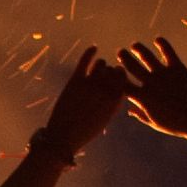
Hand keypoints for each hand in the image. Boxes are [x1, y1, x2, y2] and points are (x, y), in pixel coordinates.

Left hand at [36, 46, 129, 160]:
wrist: (63, 137)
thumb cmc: (85, 132)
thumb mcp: (104, 119)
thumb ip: (112, 104)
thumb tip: (116, 90)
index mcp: (115, 101)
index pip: (123, 80)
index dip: (121, 78)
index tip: (118, 78)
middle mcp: (105, 90)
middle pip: (113, 71)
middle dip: (111, 71)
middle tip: (107, 73)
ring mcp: (91, 84)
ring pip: (101, 64)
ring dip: (100, 65)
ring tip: (98, 68)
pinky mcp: (76, 80)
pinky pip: (85, 61)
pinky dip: (90, 52)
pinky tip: (93, 48)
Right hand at [113, 36, 186, 145]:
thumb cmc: (176, 125)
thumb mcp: (156, 123)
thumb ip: (141, 115)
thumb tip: (129, 110)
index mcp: (143, 98)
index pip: (123, 85)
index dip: (116, 77)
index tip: (114, 71)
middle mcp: (151, 83)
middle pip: (131, 66)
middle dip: (123, 58)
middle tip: (120, 52)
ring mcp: (164, 74)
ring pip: (146, 56)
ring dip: (138, 48)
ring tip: (135, 45)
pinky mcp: (177, 68)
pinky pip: (168, 51)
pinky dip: (162, 43)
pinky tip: (158, 39)